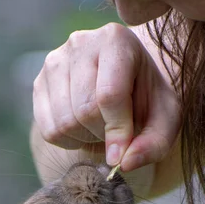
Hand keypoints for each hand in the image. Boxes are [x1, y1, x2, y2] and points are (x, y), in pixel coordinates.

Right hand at [33, 23, 179, 171]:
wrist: (125, 87)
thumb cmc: (148, 103)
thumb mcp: (165, 122)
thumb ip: (153, 144)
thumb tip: (123, 163)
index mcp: (116, 40)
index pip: (109, 94)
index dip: (117, 131)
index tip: (122, 156)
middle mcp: (80, 43)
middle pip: (84, 111)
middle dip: (103, 133)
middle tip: (116, 131)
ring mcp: (54, 62)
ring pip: (64, 123)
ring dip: (86, 138)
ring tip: (101, 127)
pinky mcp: (39, 84)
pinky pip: (48, 130)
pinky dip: (68, 140)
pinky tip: (83, 128)